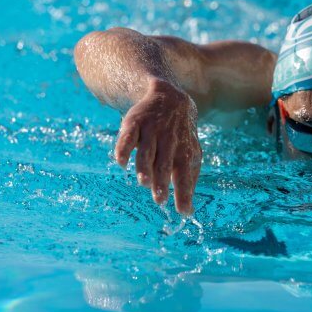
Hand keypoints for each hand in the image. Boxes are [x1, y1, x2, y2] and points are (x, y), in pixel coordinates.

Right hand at [115, 78, 200, 213]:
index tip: (184, 212)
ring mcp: (151, 131)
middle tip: (160, 200)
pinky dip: (124, 148)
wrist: (170, 99)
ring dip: (144, 167)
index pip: (185, 176)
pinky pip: (128, 136)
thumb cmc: (180, 137)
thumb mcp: (190, 154)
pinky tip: (121, 162)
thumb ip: (189, 180)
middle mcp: (169, 142)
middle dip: (162, 182)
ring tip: (143, 182)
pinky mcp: (135, 122)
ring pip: (147, 151)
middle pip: (165, 165)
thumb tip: (189, 211)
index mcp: (184, 152)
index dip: (184, 194)